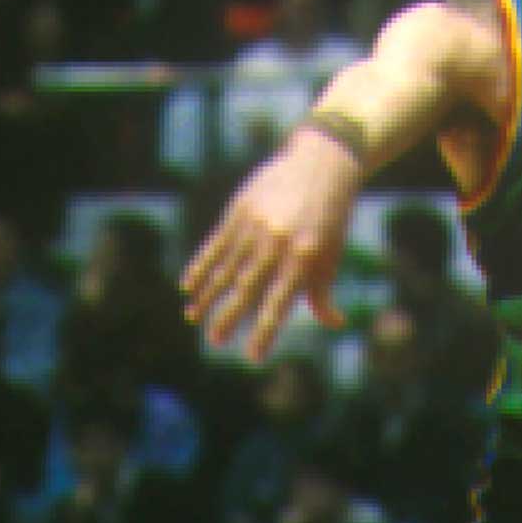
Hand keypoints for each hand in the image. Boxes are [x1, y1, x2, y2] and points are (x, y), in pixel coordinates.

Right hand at [180, 135, 350, 361]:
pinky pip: (214, 246)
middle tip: (214, 342)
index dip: (265, 332)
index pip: (279, 304)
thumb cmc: (330, 217)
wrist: (320, 166)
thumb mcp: (331, 254)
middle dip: (228, 318)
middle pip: (246, 289)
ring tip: (193, 318)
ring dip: (207, 296)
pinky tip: (188, 286)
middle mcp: (276, 245)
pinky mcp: (238, 212)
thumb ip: (323, 291)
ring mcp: (254, 228)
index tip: (252, 356)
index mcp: (302, 259)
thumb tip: (334, 323)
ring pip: (225, 269)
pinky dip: (200, 267)